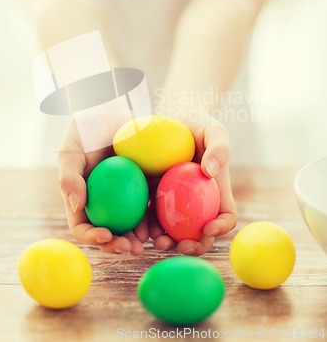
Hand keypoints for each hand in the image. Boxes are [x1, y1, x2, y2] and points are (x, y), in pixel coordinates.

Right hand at [58, 119, 146, 255]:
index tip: (106, 235)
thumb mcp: (71, 151)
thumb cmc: (85, 131)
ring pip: (131, 223)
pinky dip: (155, 215)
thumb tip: (77, 205)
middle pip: (109, 232)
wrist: (108, 110)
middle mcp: (102, 203)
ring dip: (140, 237)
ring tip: (153, 241)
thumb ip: (69, 177)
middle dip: (120, 245)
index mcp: (82, 200)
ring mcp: (123, 197)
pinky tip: (166, 221)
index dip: (92, 237)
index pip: (83, 227)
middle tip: (133, 248)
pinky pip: (149, 204)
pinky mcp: (142, 186)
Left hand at [145, 115, 236, 255]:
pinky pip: (150, 215)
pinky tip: (137, 230)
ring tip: (156, 242)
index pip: (226, 215)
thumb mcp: (214, 130)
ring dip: (166, 241)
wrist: (171, 118)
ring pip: (173, 230)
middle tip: (181, 245)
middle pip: (199, 232)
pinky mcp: (153, 196)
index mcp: (216, 191)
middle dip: (193, 245)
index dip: (221, 227)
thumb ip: (219, 148)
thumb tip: (210, 172)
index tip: (209, 228)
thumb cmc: (198, 125)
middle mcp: (197, 202)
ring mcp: (174, 202)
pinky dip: (145, 226)